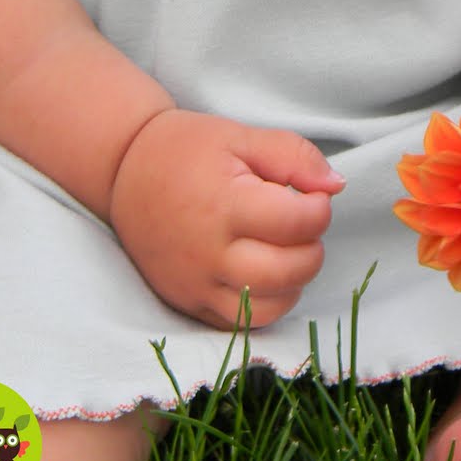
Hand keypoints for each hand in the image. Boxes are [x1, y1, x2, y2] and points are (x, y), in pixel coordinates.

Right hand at [108, 108, 345, 328]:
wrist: (124, 171)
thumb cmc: (187, 151)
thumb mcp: (241, 136)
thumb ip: (294, 156)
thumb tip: (336, 186)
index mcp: (225, 205)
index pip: (298, 223)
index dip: (318, 209)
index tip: (309, 196)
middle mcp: (209, 253)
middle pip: (289, 271)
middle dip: (312, 247)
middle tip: (300, 224)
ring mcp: (195, 284)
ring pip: (269, 308)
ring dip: (293, 282)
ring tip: (284, 250)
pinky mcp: (186, 303)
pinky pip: (239, 324)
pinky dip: (263, 304)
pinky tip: (262, 274)